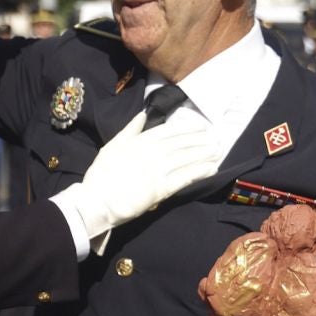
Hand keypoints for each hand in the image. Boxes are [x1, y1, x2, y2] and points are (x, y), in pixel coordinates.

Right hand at [57, 113, 222, 241]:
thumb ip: (129, 130)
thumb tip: (142, 115)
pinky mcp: (162, 188)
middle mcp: (152, 153)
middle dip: (199, 140)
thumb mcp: (112, 145)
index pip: (167, 132)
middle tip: (214, 138)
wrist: (97, 200)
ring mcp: (158, 170)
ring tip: (217, 152)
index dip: (186, 129)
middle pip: (181, 144)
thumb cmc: (101, 175)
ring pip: (186, 159)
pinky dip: (200, 172)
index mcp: (139, 141)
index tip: (199, 127)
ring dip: (204, 154)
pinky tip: (211, 169)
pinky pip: (185, 178)